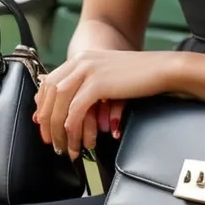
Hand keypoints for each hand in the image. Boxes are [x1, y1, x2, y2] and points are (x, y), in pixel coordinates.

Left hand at [33, 50, 176, 160]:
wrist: (161, 68)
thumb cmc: (138, 75)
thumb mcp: (107, 75)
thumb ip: (89, 85)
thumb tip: (73, 107)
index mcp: (81, 58)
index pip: (50, 81)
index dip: (43, 105)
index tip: (43, 124)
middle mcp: (81, 61)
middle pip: (51, 92)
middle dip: (46, 120)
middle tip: (50, 141)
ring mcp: (88, 70)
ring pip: (60, 103)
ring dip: (58, 129)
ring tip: (64, 147)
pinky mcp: (97, 83)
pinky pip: (75, 110)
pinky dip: (72, 129)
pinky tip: (77, 142)